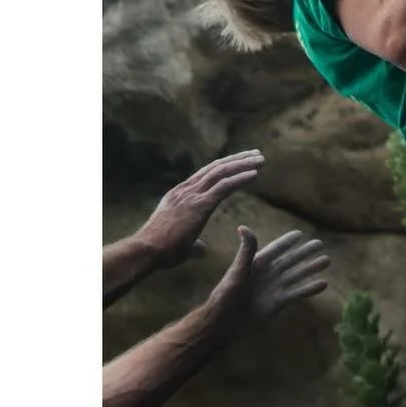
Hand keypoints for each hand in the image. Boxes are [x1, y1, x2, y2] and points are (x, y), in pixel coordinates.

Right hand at [141, 151, 264, 268]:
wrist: (145, 251)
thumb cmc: (159, 252)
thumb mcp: (180, 244)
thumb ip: (193, 244)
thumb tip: (201, 250)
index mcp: (179, 195)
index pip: (205, 175)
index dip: (224, 167)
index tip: (240, 162)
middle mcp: (185, 190)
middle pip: (216, 168)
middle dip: (238, 160)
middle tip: (256, 154)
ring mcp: (191, 196)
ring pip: (221, 172)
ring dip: (243, 164)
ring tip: (260, 159)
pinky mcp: (199, 205)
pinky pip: (224, 187)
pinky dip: (240, 178)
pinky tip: (255, 174)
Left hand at [208, 226, 330, 332]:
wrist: (225, 322)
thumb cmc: (227, 295)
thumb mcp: (238, 270)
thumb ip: (246, 250)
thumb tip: (243, 227)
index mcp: (256, 264)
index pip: (275, 249)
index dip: (286, 242)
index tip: (299, 234)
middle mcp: (267, 275)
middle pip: (290, 261)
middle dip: (304, 253)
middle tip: (320, 243)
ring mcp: (273, 289)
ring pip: (296, 275)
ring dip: (311, 268)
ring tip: (326, 260)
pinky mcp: (278, 303)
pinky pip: (297, 293)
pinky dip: (310, 288)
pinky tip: (323, 284)